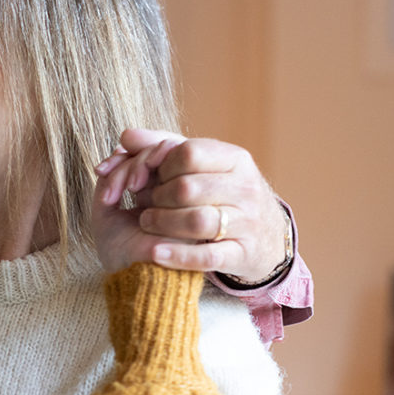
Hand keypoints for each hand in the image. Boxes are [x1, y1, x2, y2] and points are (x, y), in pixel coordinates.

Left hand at [94, 129, 289, 281]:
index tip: (148, 175)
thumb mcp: (202, 165)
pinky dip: (177, 255)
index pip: (188, 152)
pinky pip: (207, 256)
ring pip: (196, 221)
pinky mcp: (242, 254)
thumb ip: (162, 147)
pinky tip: (155, 252)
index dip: (160, 163)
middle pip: (187, 188)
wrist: (268, 237)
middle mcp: (245, 188)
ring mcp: (246, 222)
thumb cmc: (223, 193)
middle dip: (157, 195)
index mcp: (235, 159)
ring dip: (162, 222)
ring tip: (147, 222)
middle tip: (145, 202)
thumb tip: (125, 137)